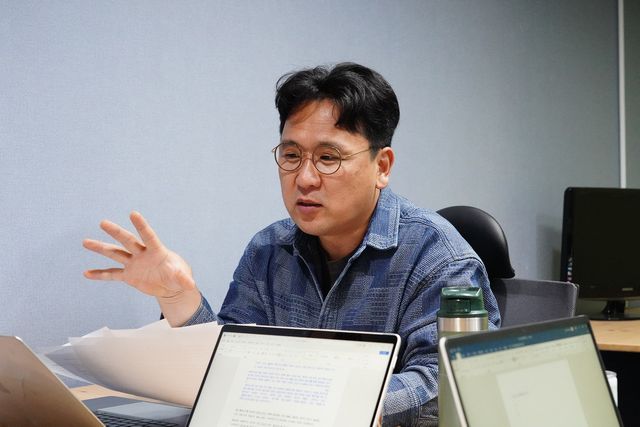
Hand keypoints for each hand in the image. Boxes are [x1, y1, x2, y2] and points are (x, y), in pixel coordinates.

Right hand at [83, 212, 201, 324]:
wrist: (171, 286)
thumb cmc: (178, 277)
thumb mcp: (182, 279)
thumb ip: (184, 279)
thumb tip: (190, 285)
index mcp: (157, 251)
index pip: (148, 236)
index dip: (141, 226)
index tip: (133, 213)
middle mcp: (143, 254)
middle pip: (128, 241)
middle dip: (116, 233)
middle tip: (103, 223)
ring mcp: (134, 264)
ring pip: (115, 253)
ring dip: (101, 248)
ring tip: (86, 242)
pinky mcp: (129, 275)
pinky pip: (112, 274)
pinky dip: (100, 274)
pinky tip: (87, 274)